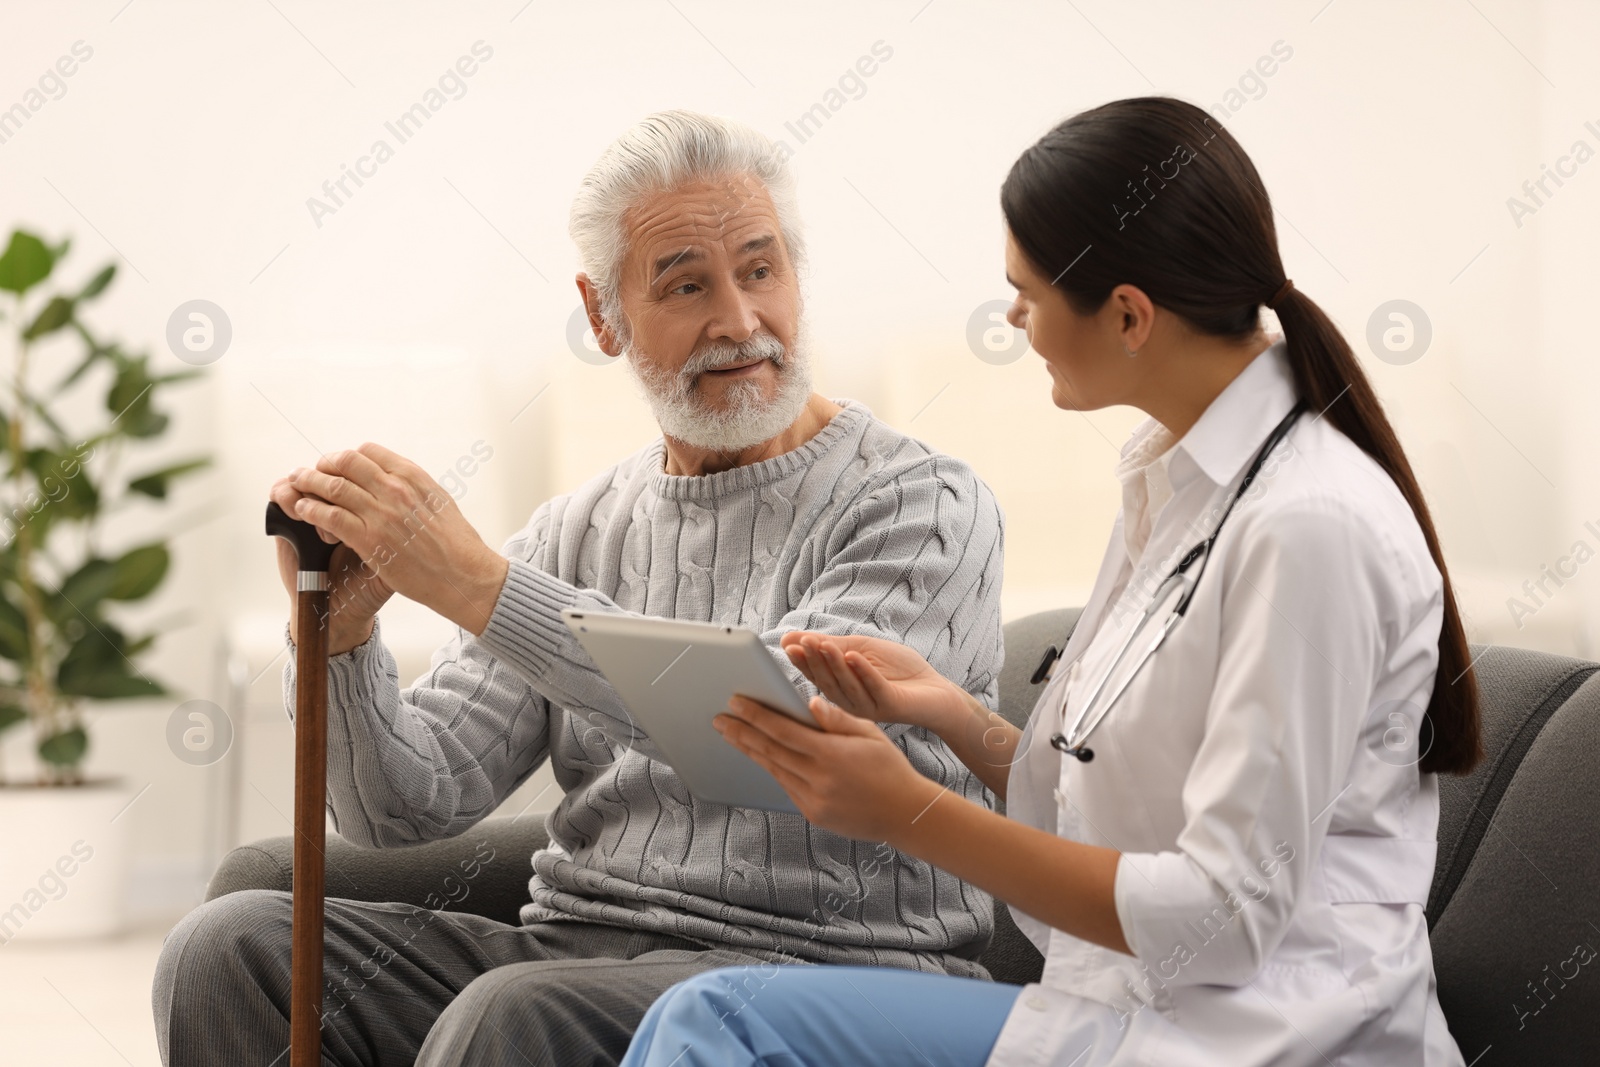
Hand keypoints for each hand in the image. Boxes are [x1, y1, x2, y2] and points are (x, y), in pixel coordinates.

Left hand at [272, 443, 509, 636]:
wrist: (464, 575)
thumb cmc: (457, 543)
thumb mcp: (440, 501)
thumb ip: (415, 487)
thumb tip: (397, 479)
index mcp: (413, 476)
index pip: (368, 452)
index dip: (346, 457)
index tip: (338, 466)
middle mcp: (396, 489)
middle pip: (345, 463)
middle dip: (322, 465)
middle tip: (309, 472)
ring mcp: (382, 514)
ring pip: (333, 487)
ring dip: (308, 483)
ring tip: (296, 485)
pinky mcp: (370, 541)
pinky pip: (331, 517)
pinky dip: (312, 510)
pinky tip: (303, 510)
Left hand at [714, 694, 943, 844]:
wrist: (904, 813)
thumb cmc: (890, 767)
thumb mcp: (869, 733)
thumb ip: (836, 718)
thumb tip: (809, 702)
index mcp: (830, 754)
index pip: (782, 730)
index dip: (755, 715)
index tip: (735, 702)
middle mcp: (817, 779)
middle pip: (769, 751)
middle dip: (741, 733)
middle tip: (720, 719)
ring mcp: (813, 800)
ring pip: (773, 770)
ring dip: (751, 751)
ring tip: (732, 735)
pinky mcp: (813, 814)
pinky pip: (786, 787)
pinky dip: (772, 769)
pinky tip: (762, 757)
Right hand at [779, 632, 968, 732]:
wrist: (935, 689)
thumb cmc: (897, 669)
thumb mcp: (859, 649)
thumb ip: (829, 645)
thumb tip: (789, 638)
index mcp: (840, 689)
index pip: (816, 675)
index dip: (802, 661)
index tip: (789, 646)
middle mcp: (849, 702)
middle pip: (827, 681)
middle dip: (815, 661)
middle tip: (804, 642)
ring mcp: (869, 706)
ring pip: (847, 685)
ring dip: (835, 663)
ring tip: (824, 644)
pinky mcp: (890, 706)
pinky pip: (874, 687)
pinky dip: (863, 671)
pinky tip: (854, 656)